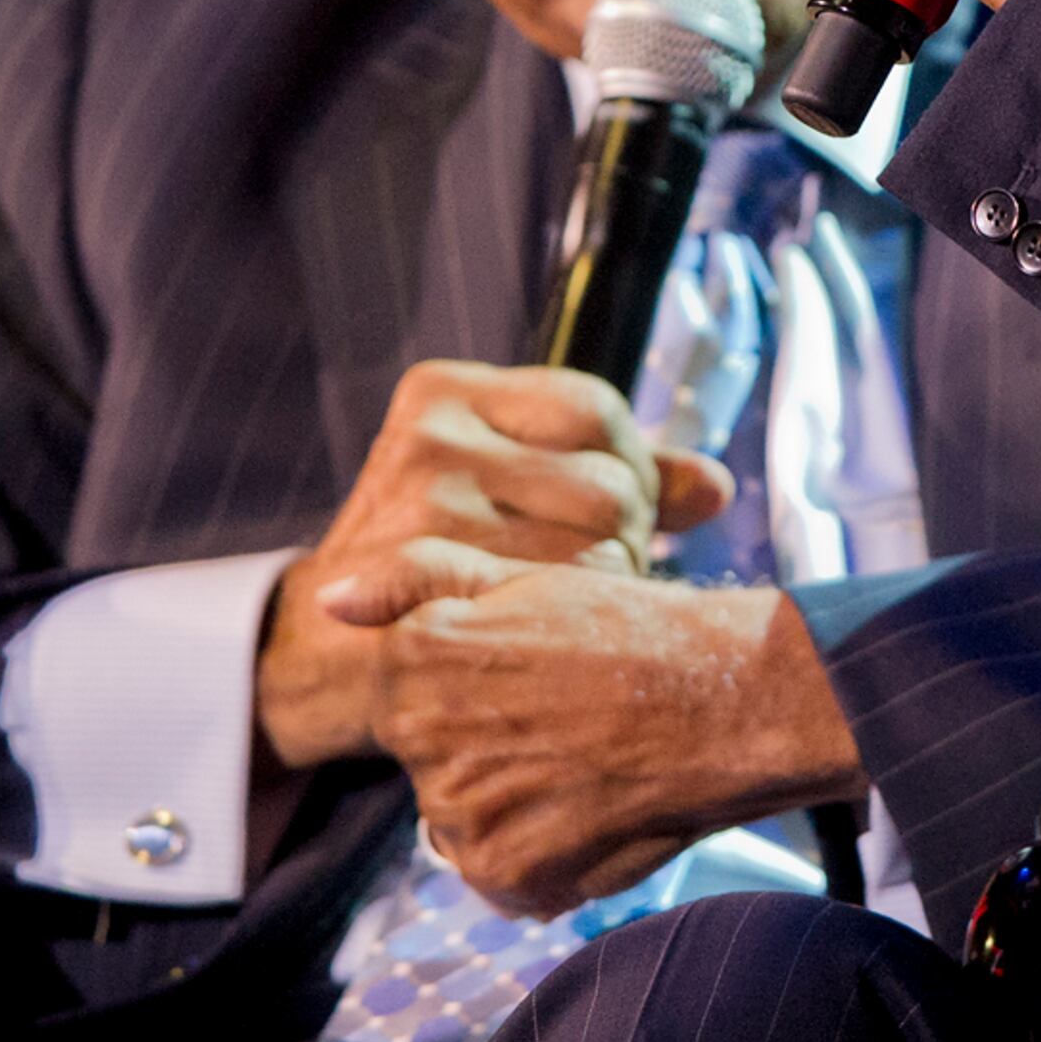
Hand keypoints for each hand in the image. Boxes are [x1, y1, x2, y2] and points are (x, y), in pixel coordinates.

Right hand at [255, 362, 732, 770]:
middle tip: (596, 574)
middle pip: (612, 484)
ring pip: (604, 546)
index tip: (623, 514)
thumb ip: (613, 471)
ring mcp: (425, 503)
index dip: (633, 467)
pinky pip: (566, 598)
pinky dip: (579, 620)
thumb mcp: (507, 488)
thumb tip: (716, 485)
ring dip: (613, 585)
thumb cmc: (440, 560)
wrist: (324, 651)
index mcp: (448, 390)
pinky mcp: (427, 574)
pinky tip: (552, 632)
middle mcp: (433, 434)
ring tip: (571, 604)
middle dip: (628, 537)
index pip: (598, 409)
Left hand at [338, 550, 864, 916]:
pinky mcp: (502, 874)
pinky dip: (537, 855)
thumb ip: (416, 581)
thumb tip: (329, 601)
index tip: (528, 681)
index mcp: (416, 657)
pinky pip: (496, 875)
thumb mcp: (522, 580)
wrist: (729, 700)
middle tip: (560, 721)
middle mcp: (421, 736)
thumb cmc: (632, 632)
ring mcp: (460, 812)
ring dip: (507, 803)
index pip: (403, 689)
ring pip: (459, 817)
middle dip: (481, 743)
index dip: (471, 685)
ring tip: (580, 762)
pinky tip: (586, 810)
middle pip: (427, 754)